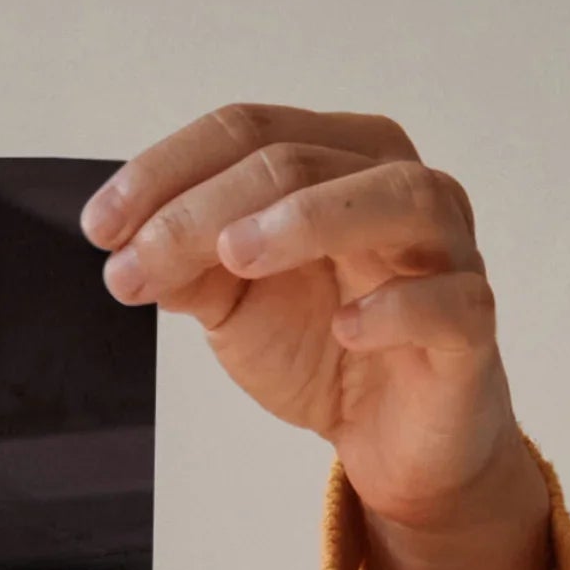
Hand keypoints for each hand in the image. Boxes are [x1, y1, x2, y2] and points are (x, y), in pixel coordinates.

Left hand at [87, 104, 569, 569]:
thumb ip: (187, 266)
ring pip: (396, 198)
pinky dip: (398, 306)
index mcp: (339, 160)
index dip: (167, 170)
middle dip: (205, 209)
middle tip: (137, 261)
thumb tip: (127, 248)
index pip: (250, 131)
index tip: (99, 227)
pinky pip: (451, 300)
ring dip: (310, 218)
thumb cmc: (321, 344)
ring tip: (235, 256)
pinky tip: (346, 326)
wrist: (389, 437)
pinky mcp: (470, 326)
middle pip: (301, 160)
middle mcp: (399, 186)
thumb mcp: (234, 303)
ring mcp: (446, 251)